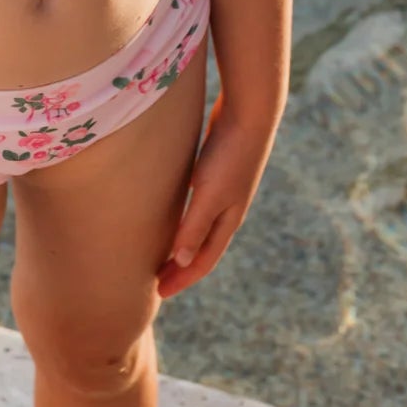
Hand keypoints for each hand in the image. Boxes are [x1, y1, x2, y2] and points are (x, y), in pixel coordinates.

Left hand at [156, 94, 278, 299]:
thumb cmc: (228, 154)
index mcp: (227, 221)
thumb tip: (180, 263)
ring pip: (200, 226)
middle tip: (156, 280)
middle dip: (181, 267)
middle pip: (202, 247)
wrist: (250, 112)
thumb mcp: (209, 194)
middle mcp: (228, 210)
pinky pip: (198, 204)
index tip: (158, 294)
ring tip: (163, 251)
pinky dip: (185, 217)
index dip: (182, 279)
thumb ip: (194, 227)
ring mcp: (225, 190)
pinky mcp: (217, 170)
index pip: (202, 261)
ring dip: (183, 242)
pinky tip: (171, 209)